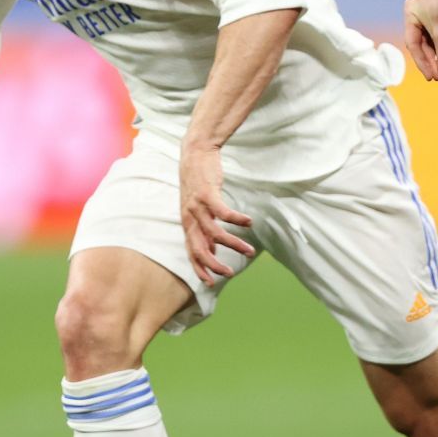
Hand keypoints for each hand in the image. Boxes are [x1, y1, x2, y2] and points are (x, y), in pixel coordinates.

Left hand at [180, 142, 253, 286]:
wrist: (195, 154)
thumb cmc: (198, 183)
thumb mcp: (197, 209)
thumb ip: (203, 230)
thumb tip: (212, 249)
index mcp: (187, 224)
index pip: (191, 252)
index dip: (200, 269)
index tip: (211, 283)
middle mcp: (190, 218)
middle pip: (200, 248)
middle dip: (215, 264)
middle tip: (230, 273)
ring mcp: (198, 206)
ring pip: (215, 233)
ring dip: (234, 244)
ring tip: (250, 251)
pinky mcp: (208, 194)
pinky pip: (224, 213)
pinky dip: (237, 220)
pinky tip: (249, 223)